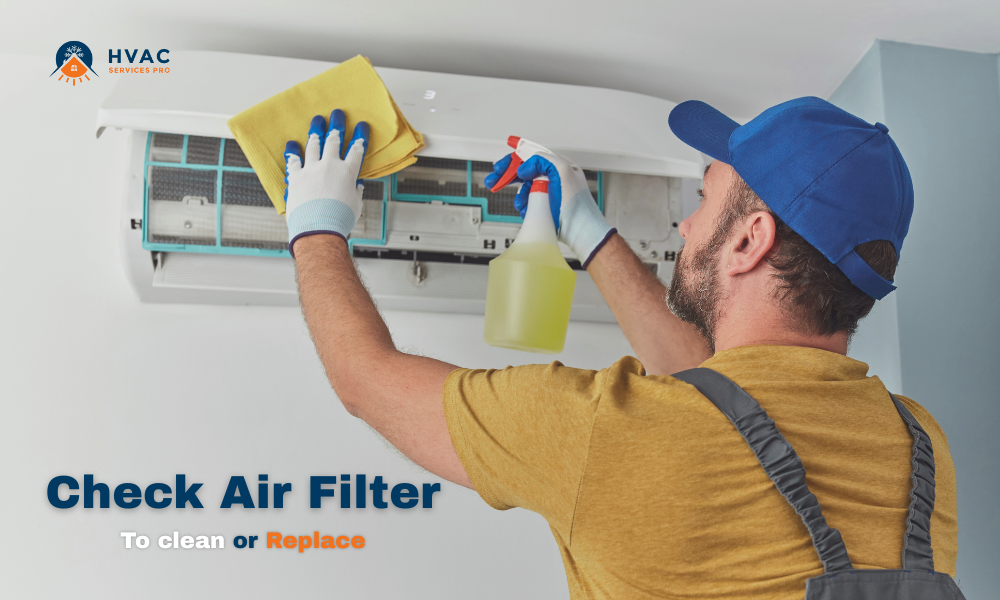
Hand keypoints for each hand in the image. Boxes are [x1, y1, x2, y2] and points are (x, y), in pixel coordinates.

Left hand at [284, 109, 369, 254]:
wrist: (318, 229)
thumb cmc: (338, 220)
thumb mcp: (355, 205)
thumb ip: (355, 192)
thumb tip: (357, 186)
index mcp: (348, 173)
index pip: (357, 150)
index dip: (360, 137)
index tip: (361, 127)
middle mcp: (330, 166)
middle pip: (334, 141)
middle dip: (337, 126)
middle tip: (337, 115)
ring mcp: (311, 169)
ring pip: (314, 145)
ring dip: (315, 132)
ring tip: (317, 122)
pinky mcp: (296, 177)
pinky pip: (294, 160)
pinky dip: (292, 152)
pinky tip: (292, 144)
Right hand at [484, 151, 614, 266]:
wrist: (579, 231)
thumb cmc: (576, 205)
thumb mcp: (562, 172)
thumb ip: (542, 161)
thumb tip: (524, 168)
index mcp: (558, 166)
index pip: (532, 157)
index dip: (515, 158)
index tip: (501, 164)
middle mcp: (553, 178)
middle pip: (525, 172)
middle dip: (508, 176)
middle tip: (494, 181)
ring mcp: (549, 193)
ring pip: (525, 189)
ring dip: (519, 196)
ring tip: (522, 203)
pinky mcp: (545, 207)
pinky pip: (528, 203)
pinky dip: (524, 206)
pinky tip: (526, 210)